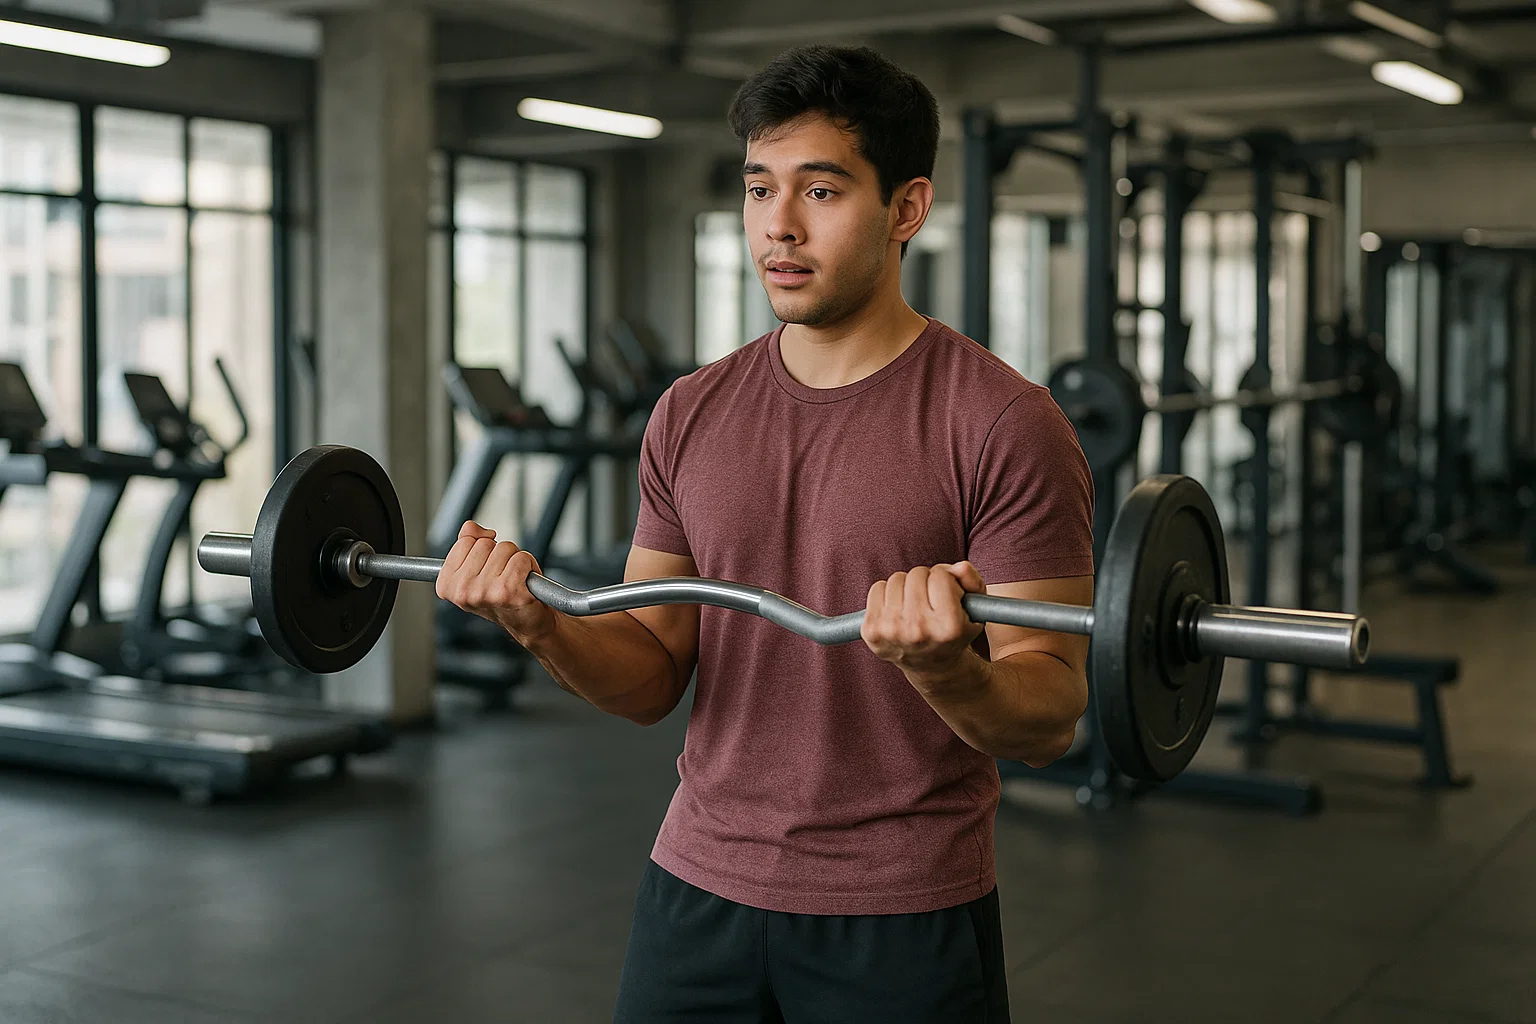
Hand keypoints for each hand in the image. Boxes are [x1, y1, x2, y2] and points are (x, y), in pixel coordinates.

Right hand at [436, 522, 555, 645]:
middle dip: (499, 554)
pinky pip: (522, 558)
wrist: (527, 622)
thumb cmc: (502, 594)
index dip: (481, 549)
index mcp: (447, 585)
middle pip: (485, 543)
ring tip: (514, 580)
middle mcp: (463, 591)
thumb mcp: (475, 568)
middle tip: (503, 575)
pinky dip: (529, 565)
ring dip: (515, 560)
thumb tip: (472, 527)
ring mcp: (485, 592)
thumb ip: (467, 541)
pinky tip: (525, 582)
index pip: (465, 540)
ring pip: (505, 548)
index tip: (485, 568)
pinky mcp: (509, 592)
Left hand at [862, 562, 987, 684]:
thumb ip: (973, 582)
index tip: (948, 595)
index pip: (941, 576)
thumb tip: (959, 568)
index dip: (946, 580)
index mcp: (948, 627)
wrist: (930, 665)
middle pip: (917, 574)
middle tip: (930, 600)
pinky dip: (888, 593)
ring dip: (906, 586)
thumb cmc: (953, 632)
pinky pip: (877, 587)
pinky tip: (898, 610)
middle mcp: (918, 630)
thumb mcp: (974, 610)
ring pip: (896, 578)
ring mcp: (891, 631)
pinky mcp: (871, 630)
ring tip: (914, 606)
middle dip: (926, 581)